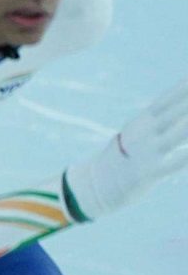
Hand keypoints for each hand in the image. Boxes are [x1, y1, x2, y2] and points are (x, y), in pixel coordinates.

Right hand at [63, 78, 187, 220]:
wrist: (96, 184)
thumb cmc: (123, 157)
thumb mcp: (136, 135)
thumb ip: (157, 123)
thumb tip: (177, 111)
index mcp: (140, 123)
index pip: (164, 101)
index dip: (180, 90)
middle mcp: (143, 134)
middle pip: (172, 115)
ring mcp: (145, 152)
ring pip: (174, 137)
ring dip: (187, 129)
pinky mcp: (147, 173)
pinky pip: (172, 165)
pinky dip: (184, 159)